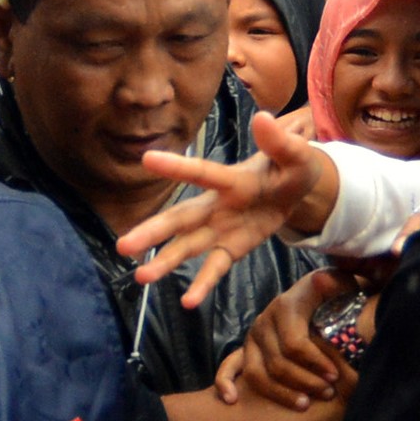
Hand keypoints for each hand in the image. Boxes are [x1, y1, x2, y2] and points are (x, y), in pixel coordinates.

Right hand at [120, 123, 339, 302]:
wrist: (296, 191)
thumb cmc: (291, 167)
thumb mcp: (295, 155)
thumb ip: (280, 142)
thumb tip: (264, 118)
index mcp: (232, 179)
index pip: (203, 173)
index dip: (178, 167)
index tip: (147, 160)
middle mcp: (216, 205)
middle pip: (180, 219)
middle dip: (153, 232)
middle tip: (123, 245)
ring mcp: (219, 229)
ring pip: (187, 246)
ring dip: (165, 262)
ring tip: (140, 278)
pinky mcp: (229, 249)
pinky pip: (213, 267)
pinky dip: (202, 284)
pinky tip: (187, 303)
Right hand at [211, 274, 353, 414]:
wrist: (319, 297)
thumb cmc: (333, 295)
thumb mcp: (339, 284)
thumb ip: (335, 283)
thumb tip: (319, 281)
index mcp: (285, 306)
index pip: (294, 342)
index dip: (315, 363)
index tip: (335, 376)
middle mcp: (264, 321)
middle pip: (277, 363)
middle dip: (305, 382)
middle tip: (328, 393)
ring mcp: (252, 337)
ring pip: (257, 373)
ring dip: (280, 393)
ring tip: (304, 404)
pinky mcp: (245, 349)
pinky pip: (229, 367)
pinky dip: (226, 383)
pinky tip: (233, 399)